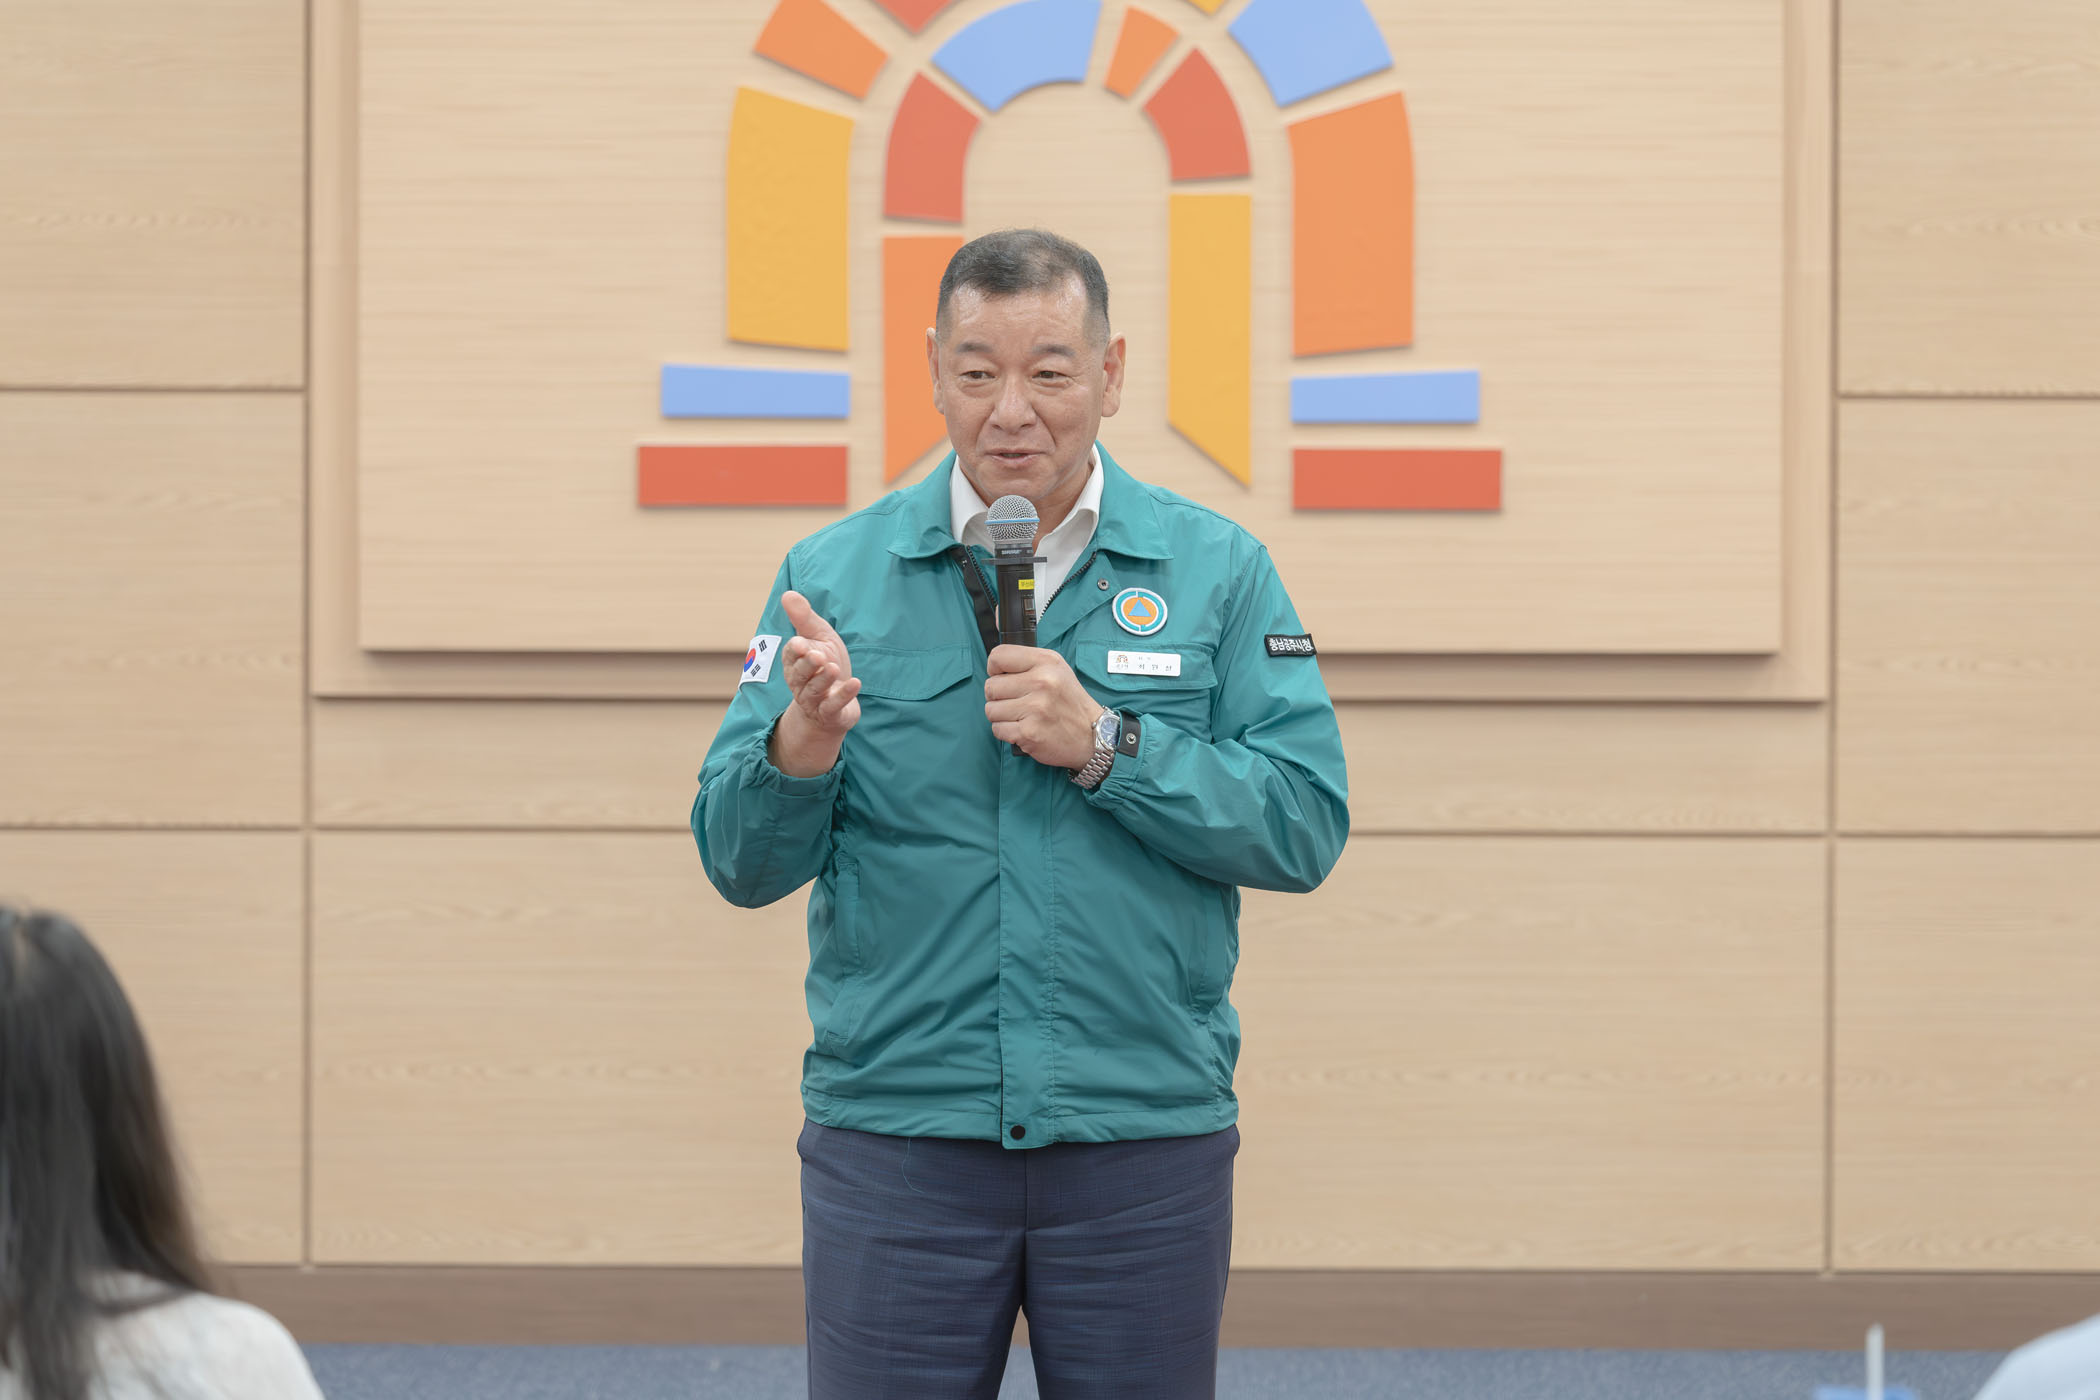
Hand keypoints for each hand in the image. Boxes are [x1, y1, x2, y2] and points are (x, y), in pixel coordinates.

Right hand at [769, 591, 859, 776]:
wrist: (836, 704)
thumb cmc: (825, 665)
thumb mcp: (819, 637)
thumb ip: (804, 618)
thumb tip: (787, 593)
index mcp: (795, 662)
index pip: (791, 655)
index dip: (795, 650)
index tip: (801, 643)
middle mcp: (800, 682)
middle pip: (800, 674)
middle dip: (807, 665)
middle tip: (818, 656)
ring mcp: (814, 700)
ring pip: (814, 690)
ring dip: (823, 679)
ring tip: (834, 668)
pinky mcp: (830, 714)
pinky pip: (833, 706)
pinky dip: (843, 696)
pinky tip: (855, 684)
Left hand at [985, 645, 1103, 769]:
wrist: (1091, 735)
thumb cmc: (1069, 702)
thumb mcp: (1056, 669)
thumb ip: (1027, 662)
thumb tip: (994, 665)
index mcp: (1046, 662)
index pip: (998, 656)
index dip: (995, 669)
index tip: (1004, 678)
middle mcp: (1041, 682)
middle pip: (991, 686)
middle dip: (998, 697)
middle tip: (1018, 702)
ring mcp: (1035, 708)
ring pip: (990, 710)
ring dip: (1002, 716)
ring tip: (1022, 716)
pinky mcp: (1029, 732)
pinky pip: (997, 729)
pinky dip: (1006, 731)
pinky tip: (1023, 729)